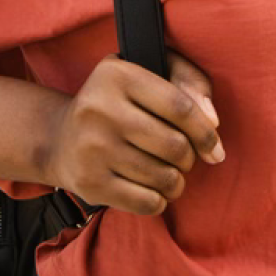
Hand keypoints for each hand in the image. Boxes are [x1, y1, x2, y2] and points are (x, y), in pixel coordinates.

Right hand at [42, 49, 223, 216]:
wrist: (60, 138)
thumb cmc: (119, 102)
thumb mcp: (150, 73)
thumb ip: (189, 81)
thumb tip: (212, 120)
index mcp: (118, 75)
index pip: (179, 106)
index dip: (205, 131)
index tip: (214, 146)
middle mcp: (100, 108)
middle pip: (174, 145)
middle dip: (190, 157)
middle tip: (185, 158)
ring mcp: (92, 148)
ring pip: (162, 176)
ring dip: (176, 181)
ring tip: (171, 174)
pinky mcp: (89, 183)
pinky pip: (145, 202)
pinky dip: (159, 200)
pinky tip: (155, 190)